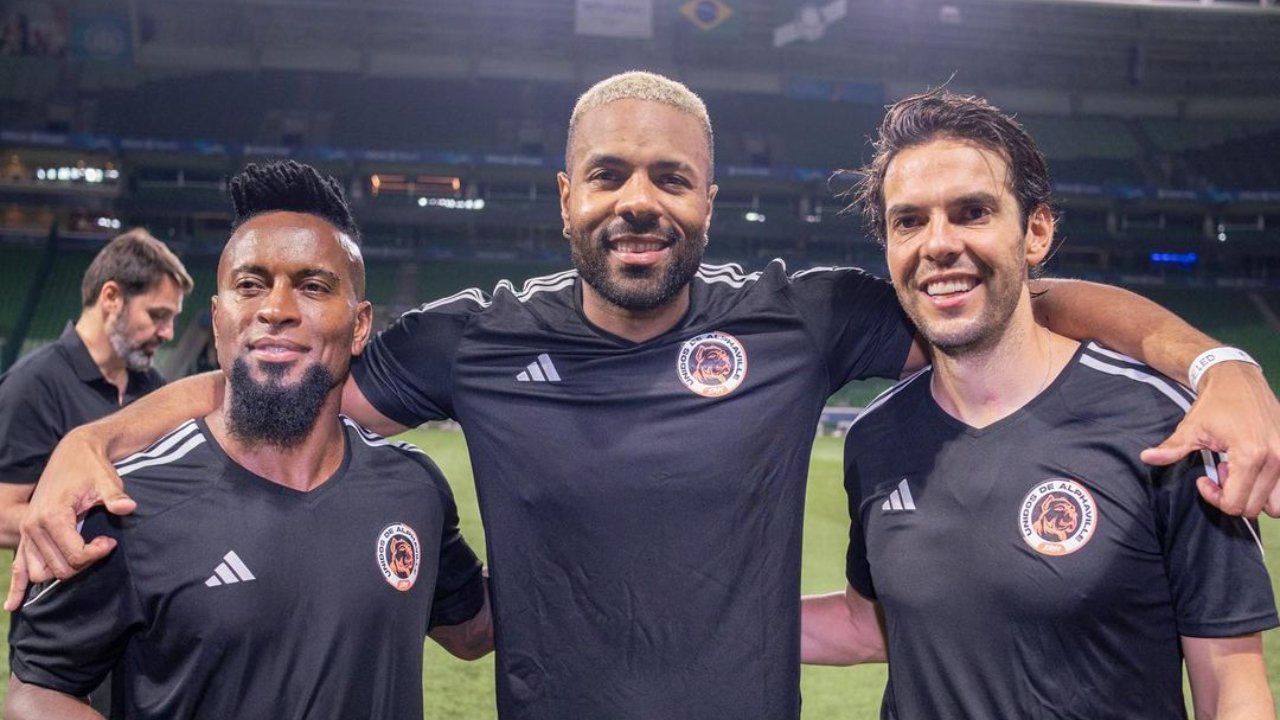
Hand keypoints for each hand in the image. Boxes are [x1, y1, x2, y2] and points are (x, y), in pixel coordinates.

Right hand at [4, 428, 134, 610]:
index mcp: (52, 516)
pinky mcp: (27, 534)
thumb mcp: (106, 480)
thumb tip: (128, 507)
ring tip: (83, 556)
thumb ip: (114, 497)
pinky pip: (17, 566)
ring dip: (63, 570)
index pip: (74, 555)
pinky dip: (17, 586)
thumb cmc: (92, 468)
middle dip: (84, 562)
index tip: (111, 542)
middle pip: (59, 567)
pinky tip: (12, 606)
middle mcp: (34, 527)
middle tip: (102, 546)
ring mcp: (27, 532)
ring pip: (41, 571)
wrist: (73, 453)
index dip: (97, 553)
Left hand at [1141, 362, 1279, 516]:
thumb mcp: (1190, 428)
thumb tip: (1145, 458)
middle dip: (1232, 496)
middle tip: (1221, 471)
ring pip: (1275, 504)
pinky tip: (1252, 466)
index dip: (1214, 498)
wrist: (1238, 378)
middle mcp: (1276, 460)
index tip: (1203, 479)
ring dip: (1254, 495)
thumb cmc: (1214, 404)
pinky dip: (1268, 487)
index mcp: (1250, 456)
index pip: (1235, 504)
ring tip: (1239, 470)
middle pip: (1253, 508)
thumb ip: (1171, 449)